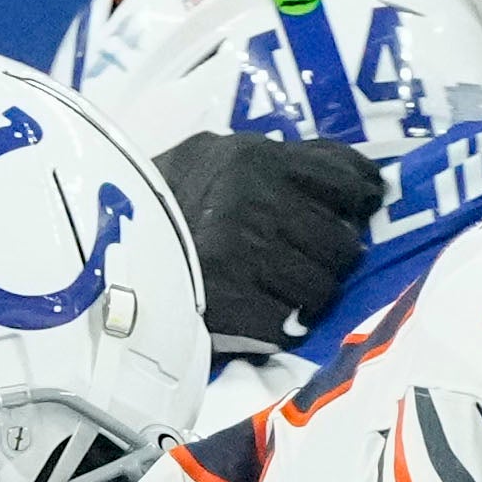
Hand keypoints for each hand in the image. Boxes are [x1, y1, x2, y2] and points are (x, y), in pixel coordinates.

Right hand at [153, 134, 382, 354]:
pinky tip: (255, 309)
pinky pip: (288, 327)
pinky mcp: (231, 308)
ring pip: (323, 292)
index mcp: (260, 161)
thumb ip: (298, 160)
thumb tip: (372, 181)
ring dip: (308, 295)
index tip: (353, 211)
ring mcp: (243, 259)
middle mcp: (255, 206)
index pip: (348, 183)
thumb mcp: (231, 154)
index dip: (357, 201)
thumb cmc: (182, 196)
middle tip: (303, 257)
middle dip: (330, 256)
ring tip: (276, 284)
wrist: (110, 246)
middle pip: (344, 246)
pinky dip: (278, 325)